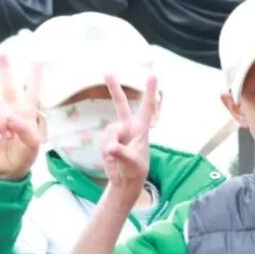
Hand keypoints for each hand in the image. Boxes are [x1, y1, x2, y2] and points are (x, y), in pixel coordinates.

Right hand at [0, 54, 42, 180]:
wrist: (8, 168)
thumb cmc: (25, 154)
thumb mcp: (33, 145)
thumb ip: (24, 129)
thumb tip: (10, 117)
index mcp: (28, 111)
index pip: (33, 90)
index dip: (35, 75)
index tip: (37, 59)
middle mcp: (13, 109)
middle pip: (8, 85)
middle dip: (5, 69)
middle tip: (2, 54)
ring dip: (2, 122)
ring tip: (8, 136)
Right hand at [101, 74, 157, 201]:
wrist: (125, 181)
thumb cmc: (135, 171)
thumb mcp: (132, 164)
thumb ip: (121, 154)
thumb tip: (110, 148)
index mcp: (141, 129)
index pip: (146, 107)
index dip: (149, 91)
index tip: (152, 75)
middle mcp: (128, 127)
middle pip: (120, 105)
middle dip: (114, 89)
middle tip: (107, 72)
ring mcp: (117, 133)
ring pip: (108, 132)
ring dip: (110, 146)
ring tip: (117, 159)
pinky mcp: (107, 140)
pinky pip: (102, 141)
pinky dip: (105, 152)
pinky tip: (112, 159)